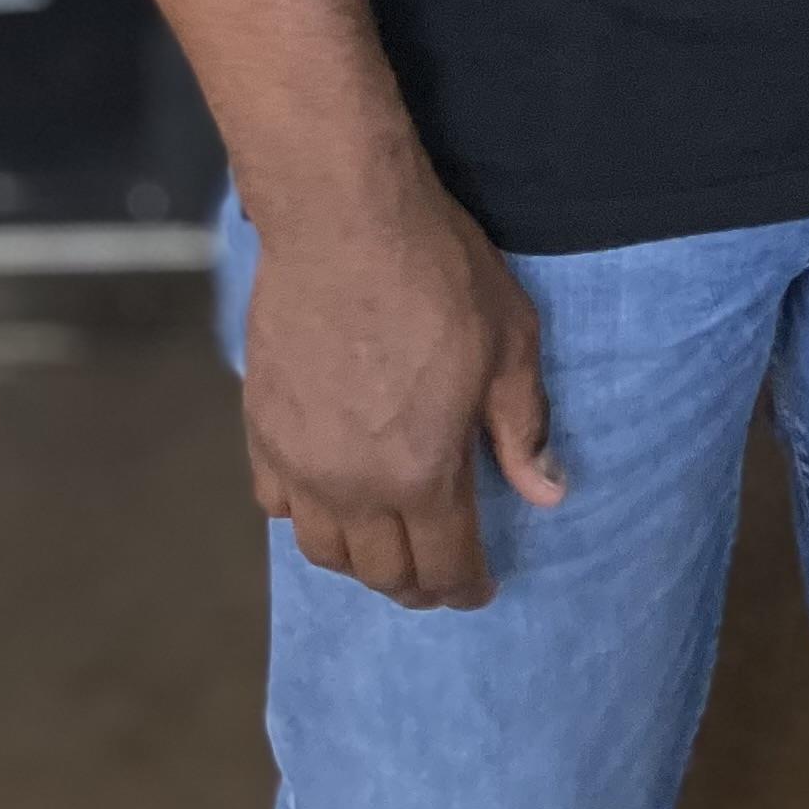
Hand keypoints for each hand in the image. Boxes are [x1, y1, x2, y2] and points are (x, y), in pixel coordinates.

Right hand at [241, 166, 563, 608]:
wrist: (344, 220)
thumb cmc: (438, 273)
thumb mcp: (510, 343)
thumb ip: (522, 427)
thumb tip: (547, 493)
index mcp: (423, 473)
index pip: (445, 563)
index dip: (467, 586)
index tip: (480, 589)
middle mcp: (354, 486)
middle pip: (383, 571)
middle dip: (418, 585)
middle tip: (439, 575)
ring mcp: (299, 461)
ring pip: (324, 550)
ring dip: (360, 561)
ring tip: (386, 546)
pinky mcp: (261, 427)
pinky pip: (276, 502)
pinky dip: (305, 516)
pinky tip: (328, 498)